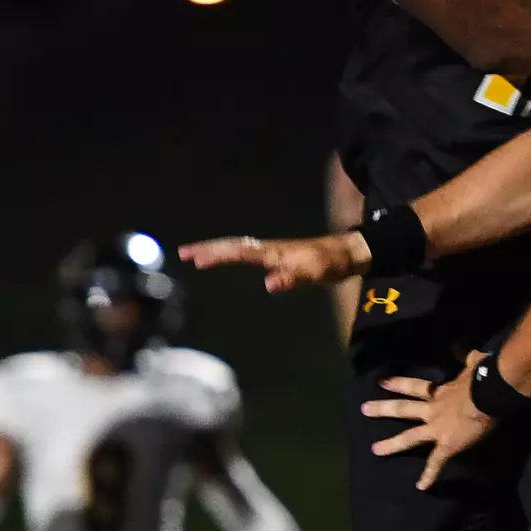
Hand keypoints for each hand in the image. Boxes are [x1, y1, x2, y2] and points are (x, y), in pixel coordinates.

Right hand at [178, 233, 371, 292]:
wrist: (348, 252)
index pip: (239, 252)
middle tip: (182, 253)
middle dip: (208, 248)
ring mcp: (272, 250)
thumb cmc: (332, 263)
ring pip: (237, 246)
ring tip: (194, 254)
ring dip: (215, 249)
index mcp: (273, 251)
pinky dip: (229, 252)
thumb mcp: (316, 272)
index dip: (217, 254)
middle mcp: (269, 248)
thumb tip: (268, 284)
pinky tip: (225, 257)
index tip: (194, 258)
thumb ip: (293, 277)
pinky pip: (245, 251)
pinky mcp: (276, 255)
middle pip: (233, 245)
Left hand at [362, 350, 497, 490]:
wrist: (490, 393)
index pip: (415, 387)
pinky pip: (436, 463)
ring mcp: (437, 429)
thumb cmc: (484, 376)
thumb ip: (466, 357)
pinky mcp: (447, 446)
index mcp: (441, 392)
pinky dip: (429, 476)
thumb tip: (462, 345)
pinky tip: (421, 487)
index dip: (398, 383)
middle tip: (363, 409)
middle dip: (383, 409)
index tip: (381, 382)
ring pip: (410, 438)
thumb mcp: (474, 362)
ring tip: (375, 451)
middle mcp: (433, 410)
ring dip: (392, 445)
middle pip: (404, 409)